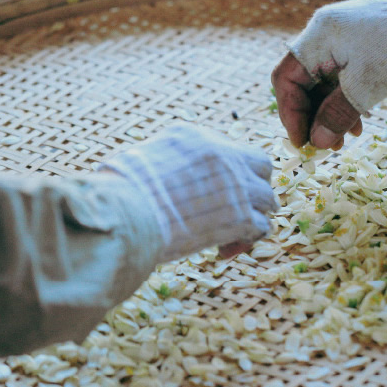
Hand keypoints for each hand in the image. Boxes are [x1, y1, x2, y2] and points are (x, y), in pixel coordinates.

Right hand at [101, 124, 276, 260]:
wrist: (126, 212)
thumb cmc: (119, 189)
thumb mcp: (139, 156)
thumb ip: (162, 160)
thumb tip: (157, 173)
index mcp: (196, 136)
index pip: (229, 149)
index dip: (226, 172)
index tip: (211, 192)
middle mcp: (224, 155)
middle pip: (261, 165)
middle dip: (253, 185)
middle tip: (236, 206)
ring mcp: (237, 186)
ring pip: (267, 198)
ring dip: (253, 215)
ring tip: (230, 232)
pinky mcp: (242, 216)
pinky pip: (262, 227)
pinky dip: (247, 240)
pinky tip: (223, 249)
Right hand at [272, 0, 386, 148]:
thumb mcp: (370, 86)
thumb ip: (337, 114)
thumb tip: (316, 143)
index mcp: (320, 35)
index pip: (285, 78)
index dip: (290, 114)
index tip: (303, 144)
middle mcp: (328, 33)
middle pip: (303, 81)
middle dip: (311, 116)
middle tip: (325, 148)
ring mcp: (348, 37)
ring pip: (325, 82)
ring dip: (330, 113)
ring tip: (345, 142)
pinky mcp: (367, 44)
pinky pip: (345, 76)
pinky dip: (348, 101)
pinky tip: (359, 124)